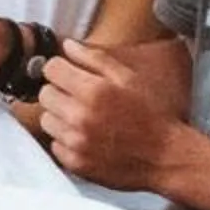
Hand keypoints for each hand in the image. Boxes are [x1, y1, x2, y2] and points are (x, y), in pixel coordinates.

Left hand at [39, 37, 186, 188]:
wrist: (164, 157)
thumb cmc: (150, 115)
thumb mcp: (128, 78)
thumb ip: (95, 58)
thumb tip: (68, 45)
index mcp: (93, 91)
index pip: (51, 69)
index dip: (60, 68)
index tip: (69, 74)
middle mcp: (80, 117)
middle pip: (45, 94)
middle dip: (59, 91)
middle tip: (79, 97)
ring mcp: (76, 142)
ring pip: (46, 119)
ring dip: (59, 116)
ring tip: (83, 118)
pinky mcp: (76, 163)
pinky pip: (54, 144)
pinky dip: (65, 140)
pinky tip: (85, 137)